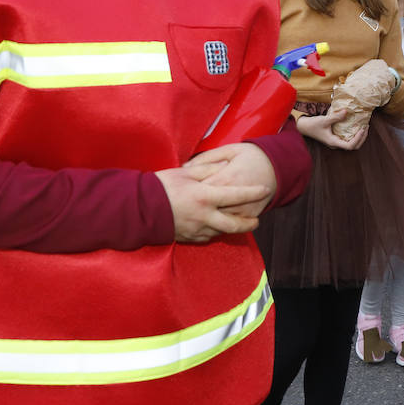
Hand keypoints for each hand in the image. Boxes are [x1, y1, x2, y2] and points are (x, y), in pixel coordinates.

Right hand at [154, 167, 270, 242]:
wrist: (138, 208)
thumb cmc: (161, 186)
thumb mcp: (186, 172)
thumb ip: (208, 169)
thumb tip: (225, 165)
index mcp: (205, 197)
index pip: (236, 195)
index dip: (253, 193)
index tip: (265, 190)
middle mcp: (204, 216)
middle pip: (235, 224)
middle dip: (249, 224)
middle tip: (256, 221)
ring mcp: (196, 230)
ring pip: (222, 232)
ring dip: (232, 228)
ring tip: (239, 222)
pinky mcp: (188, 238)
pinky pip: (207, 237)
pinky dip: (215, 232)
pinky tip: (216, 226)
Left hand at [183, 143, 277, 218]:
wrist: (277, 166)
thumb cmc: (251, 155)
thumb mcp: (229, 149)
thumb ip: (206, 158)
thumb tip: (185, 166)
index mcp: (226, 178)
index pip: (202, 189)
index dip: (189, 191)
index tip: (181, 191)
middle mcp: (234, 196)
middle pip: (208, 208)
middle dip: (195, 209)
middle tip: (186, 206)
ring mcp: (243, 208)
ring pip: (219, 219)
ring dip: (207, 218)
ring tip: (195, 214)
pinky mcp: (250, 215)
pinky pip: (232, 224)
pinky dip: (221, 223)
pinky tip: (212, 219)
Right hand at [296, 106, 369, 150]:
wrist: (304, 127)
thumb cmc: (313, 125)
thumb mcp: (324, 120)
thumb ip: (336, 116)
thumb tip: (347, 111)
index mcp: (334, 142)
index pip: (350, 146)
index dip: (358, 138)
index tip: (362, 129)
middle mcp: (336, 144)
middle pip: (354, 146)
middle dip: (362, 138)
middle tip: (366, 127)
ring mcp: (336, 141)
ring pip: (352, 143)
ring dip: (359, 136)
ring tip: (364, 126)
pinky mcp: (335, 137)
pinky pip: (348, 138)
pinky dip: (354, 133)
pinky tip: (356, 125)